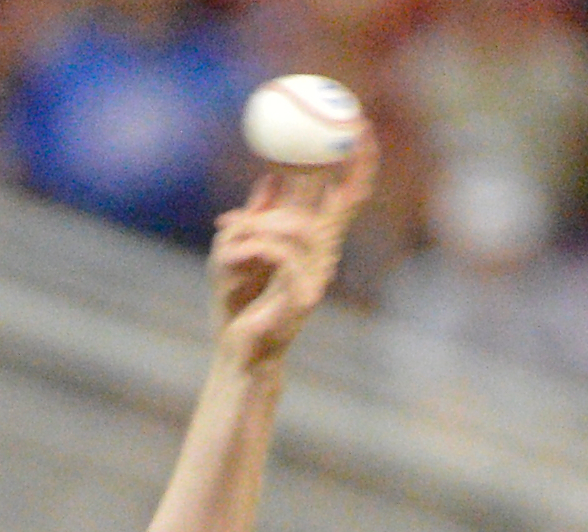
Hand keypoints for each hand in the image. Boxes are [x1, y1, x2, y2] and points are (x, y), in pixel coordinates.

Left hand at [209, 127, 377, 366]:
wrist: (237, 353)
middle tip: (344, 128)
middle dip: (348, 161)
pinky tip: (234, 248)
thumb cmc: (238, 306)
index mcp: (311, 242)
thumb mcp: (241, 250)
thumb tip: (270, 178)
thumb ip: (258, 217)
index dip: (357, 161)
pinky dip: (255, 244)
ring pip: (300, 226)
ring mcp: (316, 276)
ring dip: (263, 221)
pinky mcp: (303, 296)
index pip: (345, 195)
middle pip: (344, 202)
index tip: (358, 122)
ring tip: (230, 228)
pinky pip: (281, 254)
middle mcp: (322, 255)